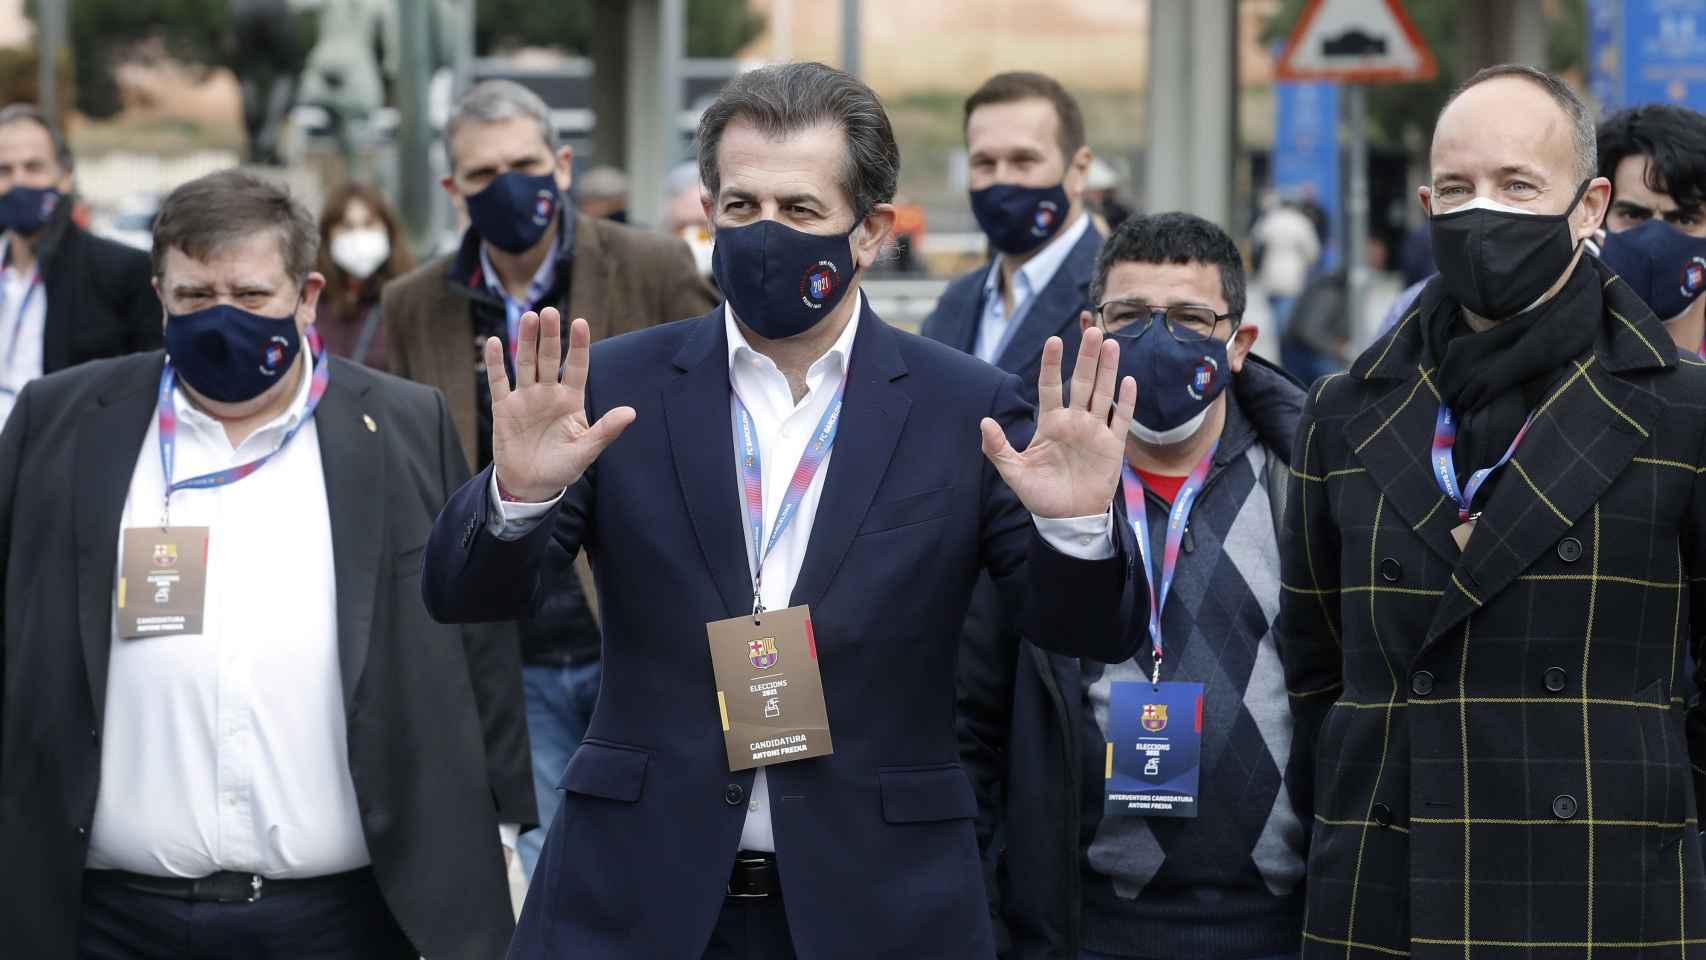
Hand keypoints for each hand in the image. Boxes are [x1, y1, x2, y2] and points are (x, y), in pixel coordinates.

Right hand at [488, 307, 635, 501]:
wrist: (532, 485)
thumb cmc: (563, 467)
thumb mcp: (586, 450)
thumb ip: (605, 430)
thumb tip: (631, 412)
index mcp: (571, 400)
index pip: (576, 367)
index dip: (578, 346)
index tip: (580, 323)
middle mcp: (548, 393)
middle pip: (549, 358)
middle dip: (550, 335)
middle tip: (549, 311)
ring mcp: (525, 398)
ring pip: (525, 363)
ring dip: (525, 341)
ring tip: (528, 317)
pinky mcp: (504, 407)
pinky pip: (499, 381)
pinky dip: (495, 363)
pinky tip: (494, 342)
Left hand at [980, 327, 1134, 517]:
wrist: (1067, 518)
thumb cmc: (1040, 495)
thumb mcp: (1014, 472)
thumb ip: (998, 448)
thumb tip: (984, 422)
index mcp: (1050, 423)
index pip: (1050, 386)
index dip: (1052, 364)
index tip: (1054, 340)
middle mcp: (1074, 421)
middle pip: (1082, 382)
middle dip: (1087, 357)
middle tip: (1093, 331)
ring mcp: (1094, 431)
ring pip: (1103, 394)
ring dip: (1108, 370)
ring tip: (1112, 344)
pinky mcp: (1112, 446)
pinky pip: (1121, 420)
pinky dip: (1126, 402)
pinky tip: (1128, 380)